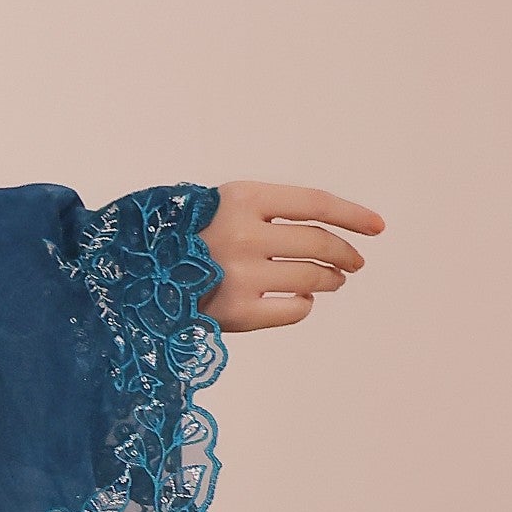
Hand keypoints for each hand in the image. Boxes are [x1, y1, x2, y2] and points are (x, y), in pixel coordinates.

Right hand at [198, 180, 385, 331]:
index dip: (352, 215)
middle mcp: (244, 234)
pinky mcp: (237, 313)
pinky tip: (300, 300)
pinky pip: (294, 309)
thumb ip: (268, 211)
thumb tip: (331, 231)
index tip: (378, 227)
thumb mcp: (221, 205)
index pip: (315, 203)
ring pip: (313, 278)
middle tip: (355, 263)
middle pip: (319, 243)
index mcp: (242, 198)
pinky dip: (305, 304)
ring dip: (331, 279)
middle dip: (346, 253)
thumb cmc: (184, 238)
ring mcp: (240, 275)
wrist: (133, 276)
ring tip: (332, 280)